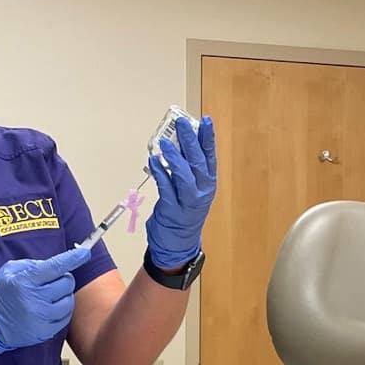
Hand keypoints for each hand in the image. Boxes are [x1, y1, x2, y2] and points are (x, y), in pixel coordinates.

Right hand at [0, 240, 94, 353]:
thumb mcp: (8, 272)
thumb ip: (32, 265)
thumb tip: (55, 264)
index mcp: (26, 281)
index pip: (56, 267)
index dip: (73, 259)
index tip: (84, 254)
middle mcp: (35, 299)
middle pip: (67, 284)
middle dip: (63, 279)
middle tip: (52, 282)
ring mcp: (41, 317)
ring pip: (69, 302)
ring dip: (63, 296)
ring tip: (49, 296)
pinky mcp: (45, 331)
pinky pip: (65, 318)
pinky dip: (60, 312)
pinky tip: (48, 309)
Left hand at [146, 114, 216, 271]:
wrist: (179, 243)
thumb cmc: (184, 211)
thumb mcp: (192, 188)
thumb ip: (188, 168)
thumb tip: (179, 141)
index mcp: (208, 183)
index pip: (210, 157)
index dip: (208, 138)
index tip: (206, 121)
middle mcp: (201, 192)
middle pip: (197, 163)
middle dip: (189, 141)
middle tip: (181, 124)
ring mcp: (187, 202)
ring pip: (184, 176)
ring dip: (174, 157)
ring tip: (165, 142)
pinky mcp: (172, 210)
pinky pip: (166, 188)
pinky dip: (160, 173)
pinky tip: (153, 161)